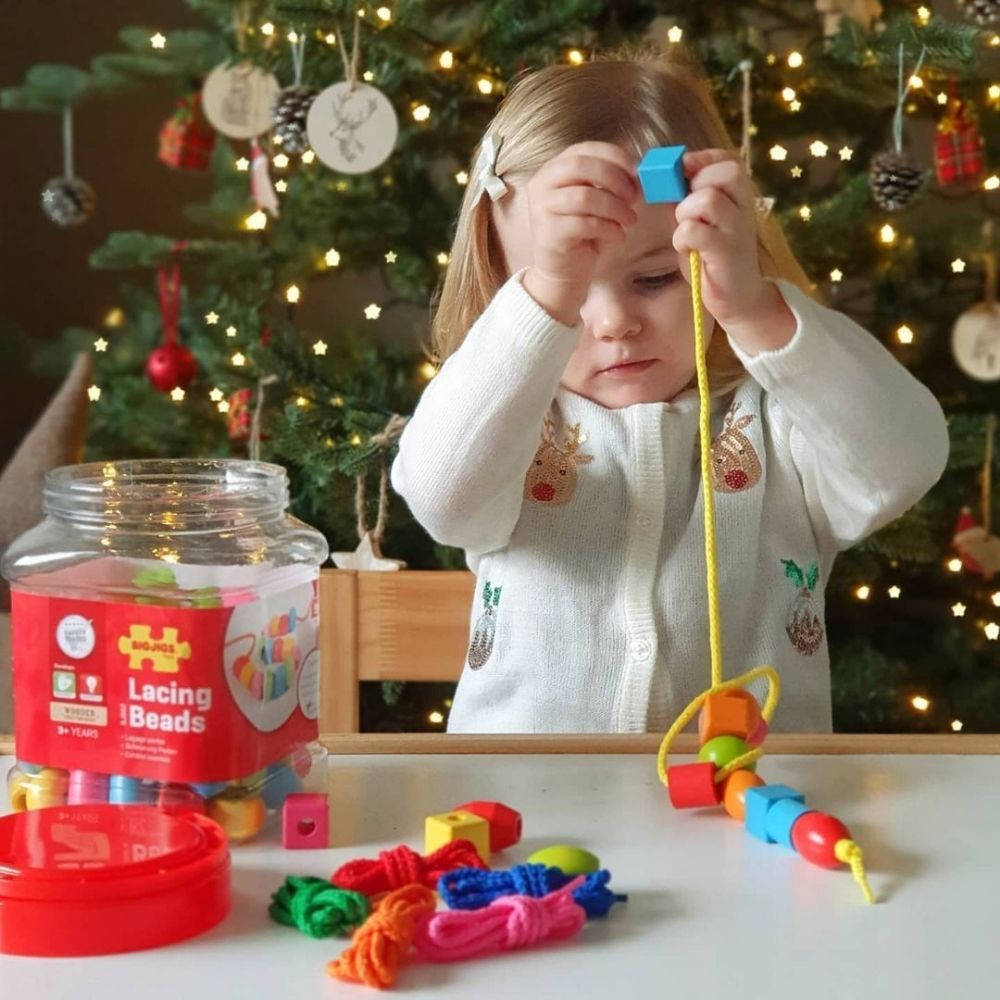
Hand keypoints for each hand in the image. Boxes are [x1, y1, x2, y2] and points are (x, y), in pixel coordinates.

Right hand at [522, 142, 639, 325]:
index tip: (637, 172)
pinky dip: (608, 229)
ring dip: (615, 207)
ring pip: (585, 196)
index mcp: (554, 170)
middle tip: (634, 196)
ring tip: (629, 220)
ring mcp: (542, 208)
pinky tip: (617, 236)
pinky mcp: (549, 233)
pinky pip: (585, 224)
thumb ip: (608, 182)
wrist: (562, 273)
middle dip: (614, 178)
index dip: (614, 157)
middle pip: (580, 166)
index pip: (584, 149)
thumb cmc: (583, 235)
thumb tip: (640, 170)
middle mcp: (542, 184)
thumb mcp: (595, 201)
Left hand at [672, 149, 788, 342]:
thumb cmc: (714, 258)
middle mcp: (744, 207)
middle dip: (694, 186)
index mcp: (739, 196)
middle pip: (723, 172)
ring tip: (686, 233)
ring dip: (685, 213)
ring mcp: (737, 229)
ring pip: (707, 199)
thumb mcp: (700, 222)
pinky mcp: (725, 252)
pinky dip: (682, 238)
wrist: (738, 297)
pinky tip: (687, 250)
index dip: (700, 161)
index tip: (683, 175)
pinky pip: (694, 230)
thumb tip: (661, 178)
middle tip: (685, 210)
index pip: (726, 159)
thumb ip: (686, 200)